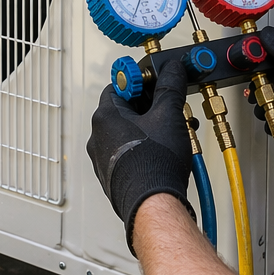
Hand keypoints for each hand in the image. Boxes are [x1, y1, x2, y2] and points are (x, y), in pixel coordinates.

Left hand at [87, 60, 194, 252]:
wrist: (153, 204)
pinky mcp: (113, 178)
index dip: (140, 82)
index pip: (118, 85)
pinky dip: (146, 149)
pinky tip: (166, 153)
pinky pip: (130, 155)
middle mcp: (98, 138)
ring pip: (129, 134)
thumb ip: (170, 87)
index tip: (156, 82)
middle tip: (171, 108)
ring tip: (175, 132)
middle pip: (125, 110)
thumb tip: (172, 70)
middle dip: (152, 108)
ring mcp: (104, 160)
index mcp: (105, 117)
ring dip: (152, 129)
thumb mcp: (169, 115)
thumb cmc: (154, 164)